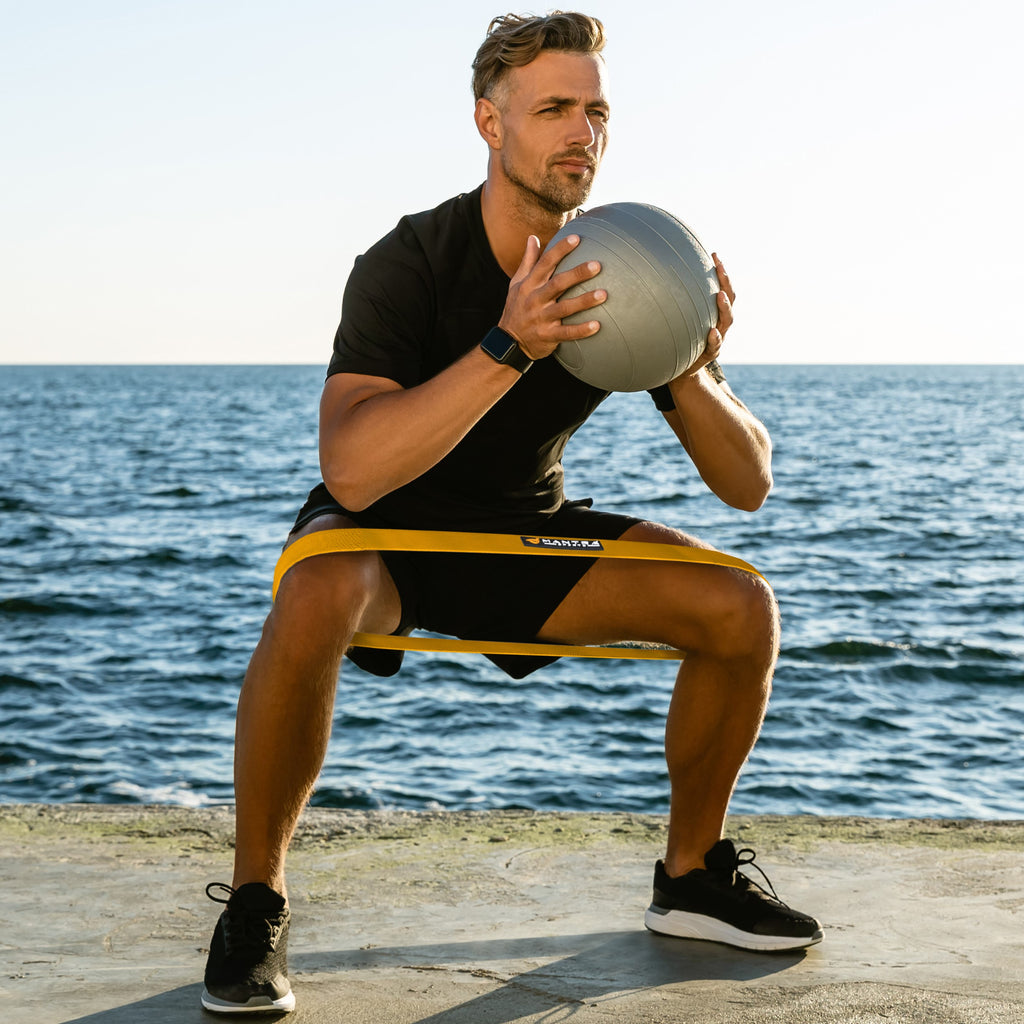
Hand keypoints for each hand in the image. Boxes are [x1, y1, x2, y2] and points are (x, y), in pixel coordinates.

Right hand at [498, 234, 606, 360]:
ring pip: (564, 308)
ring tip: (603, 294)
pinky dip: (581, 330)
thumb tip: (533, 237)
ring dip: (584, 301)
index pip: (545, 263)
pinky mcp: (547, 336)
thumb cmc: (516, 308)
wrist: (508, 342)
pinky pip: (566, 333)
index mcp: (529, 284)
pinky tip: (597, 325)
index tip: (576, 238)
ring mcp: (541, 318)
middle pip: (557, 284)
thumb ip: (527, 261)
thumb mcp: (517, 284)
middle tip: (597, 265)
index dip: (560, 250)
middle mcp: (535, 299)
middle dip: (577, 274)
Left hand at [679, 252, 733, 377]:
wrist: (679, 368)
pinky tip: (712, 331)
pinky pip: (715, 345)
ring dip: (724, 306)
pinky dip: (714, 338)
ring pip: (727, 320)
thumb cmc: (677, 338)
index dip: (721, 272)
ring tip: (719, 295)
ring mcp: (717, 338)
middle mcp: (719, 322)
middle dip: (726, 282)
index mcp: (713, 312)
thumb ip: (674, 302)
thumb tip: (655, 273)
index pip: (722, 287)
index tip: (714, 255)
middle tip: (720, 268)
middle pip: (729, 299)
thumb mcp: (677, 318)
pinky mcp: (710, 353)